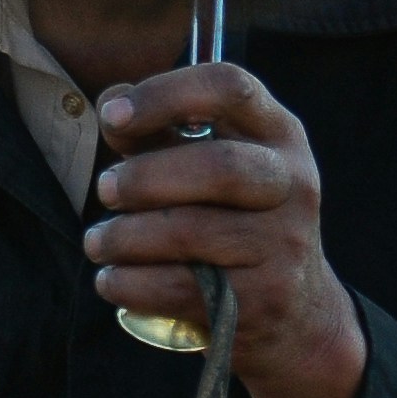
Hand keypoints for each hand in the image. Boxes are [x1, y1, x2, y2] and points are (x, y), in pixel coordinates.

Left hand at [91, 63, 369, 397]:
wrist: (297, 310)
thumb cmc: (230, 217)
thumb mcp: (205, 161)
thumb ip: (156, 129)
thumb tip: (110, 107)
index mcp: (277, 132)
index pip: (230, 87)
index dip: (164, 94)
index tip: (112, 116)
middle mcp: (293, 182)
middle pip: (218, 166)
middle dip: (143, 178)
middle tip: (104, 190)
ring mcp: (285, 243)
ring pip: (191, 233)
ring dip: (124, 237)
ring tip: (99, 242)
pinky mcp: (265, 298)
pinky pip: (182, 288)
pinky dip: (131, 283)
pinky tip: (112, 279)